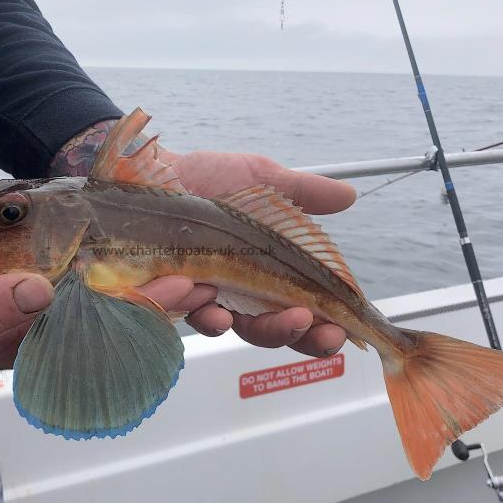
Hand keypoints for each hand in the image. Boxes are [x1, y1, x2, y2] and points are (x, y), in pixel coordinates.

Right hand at [0, 272, 216, 377]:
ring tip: (196, 266)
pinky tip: (139, 256)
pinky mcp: (27, 293)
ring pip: (104, 300)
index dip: (146, 305)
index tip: (185, 283)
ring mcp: (36, 311)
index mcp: (27, 339)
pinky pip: (78, 285)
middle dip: (163, 295)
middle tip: (210, 273)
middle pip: (115, 313)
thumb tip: (39, 289)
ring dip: (149, 286)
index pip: (99, 325)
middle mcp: (42, 328)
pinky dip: (111, 271)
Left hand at [145, 149, 356, 356]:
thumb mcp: (262, 180)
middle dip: (287, 334)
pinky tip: (193, 289)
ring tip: (231, 311)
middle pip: (264, 332)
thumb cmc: (209, 179)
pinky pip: (171, 307)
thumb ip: (302, 192)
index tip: (339, 332)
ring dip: (229, 322)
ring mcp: (196, 295)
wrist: (154, 168)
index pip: (297, 315)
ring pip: (220, 326)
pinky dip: (182, 301)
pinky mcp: (161, 287)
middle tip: (305, 325)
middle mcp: (233, 294)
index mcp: (265, 277)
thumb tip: (348, 195)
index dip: (319, 331)